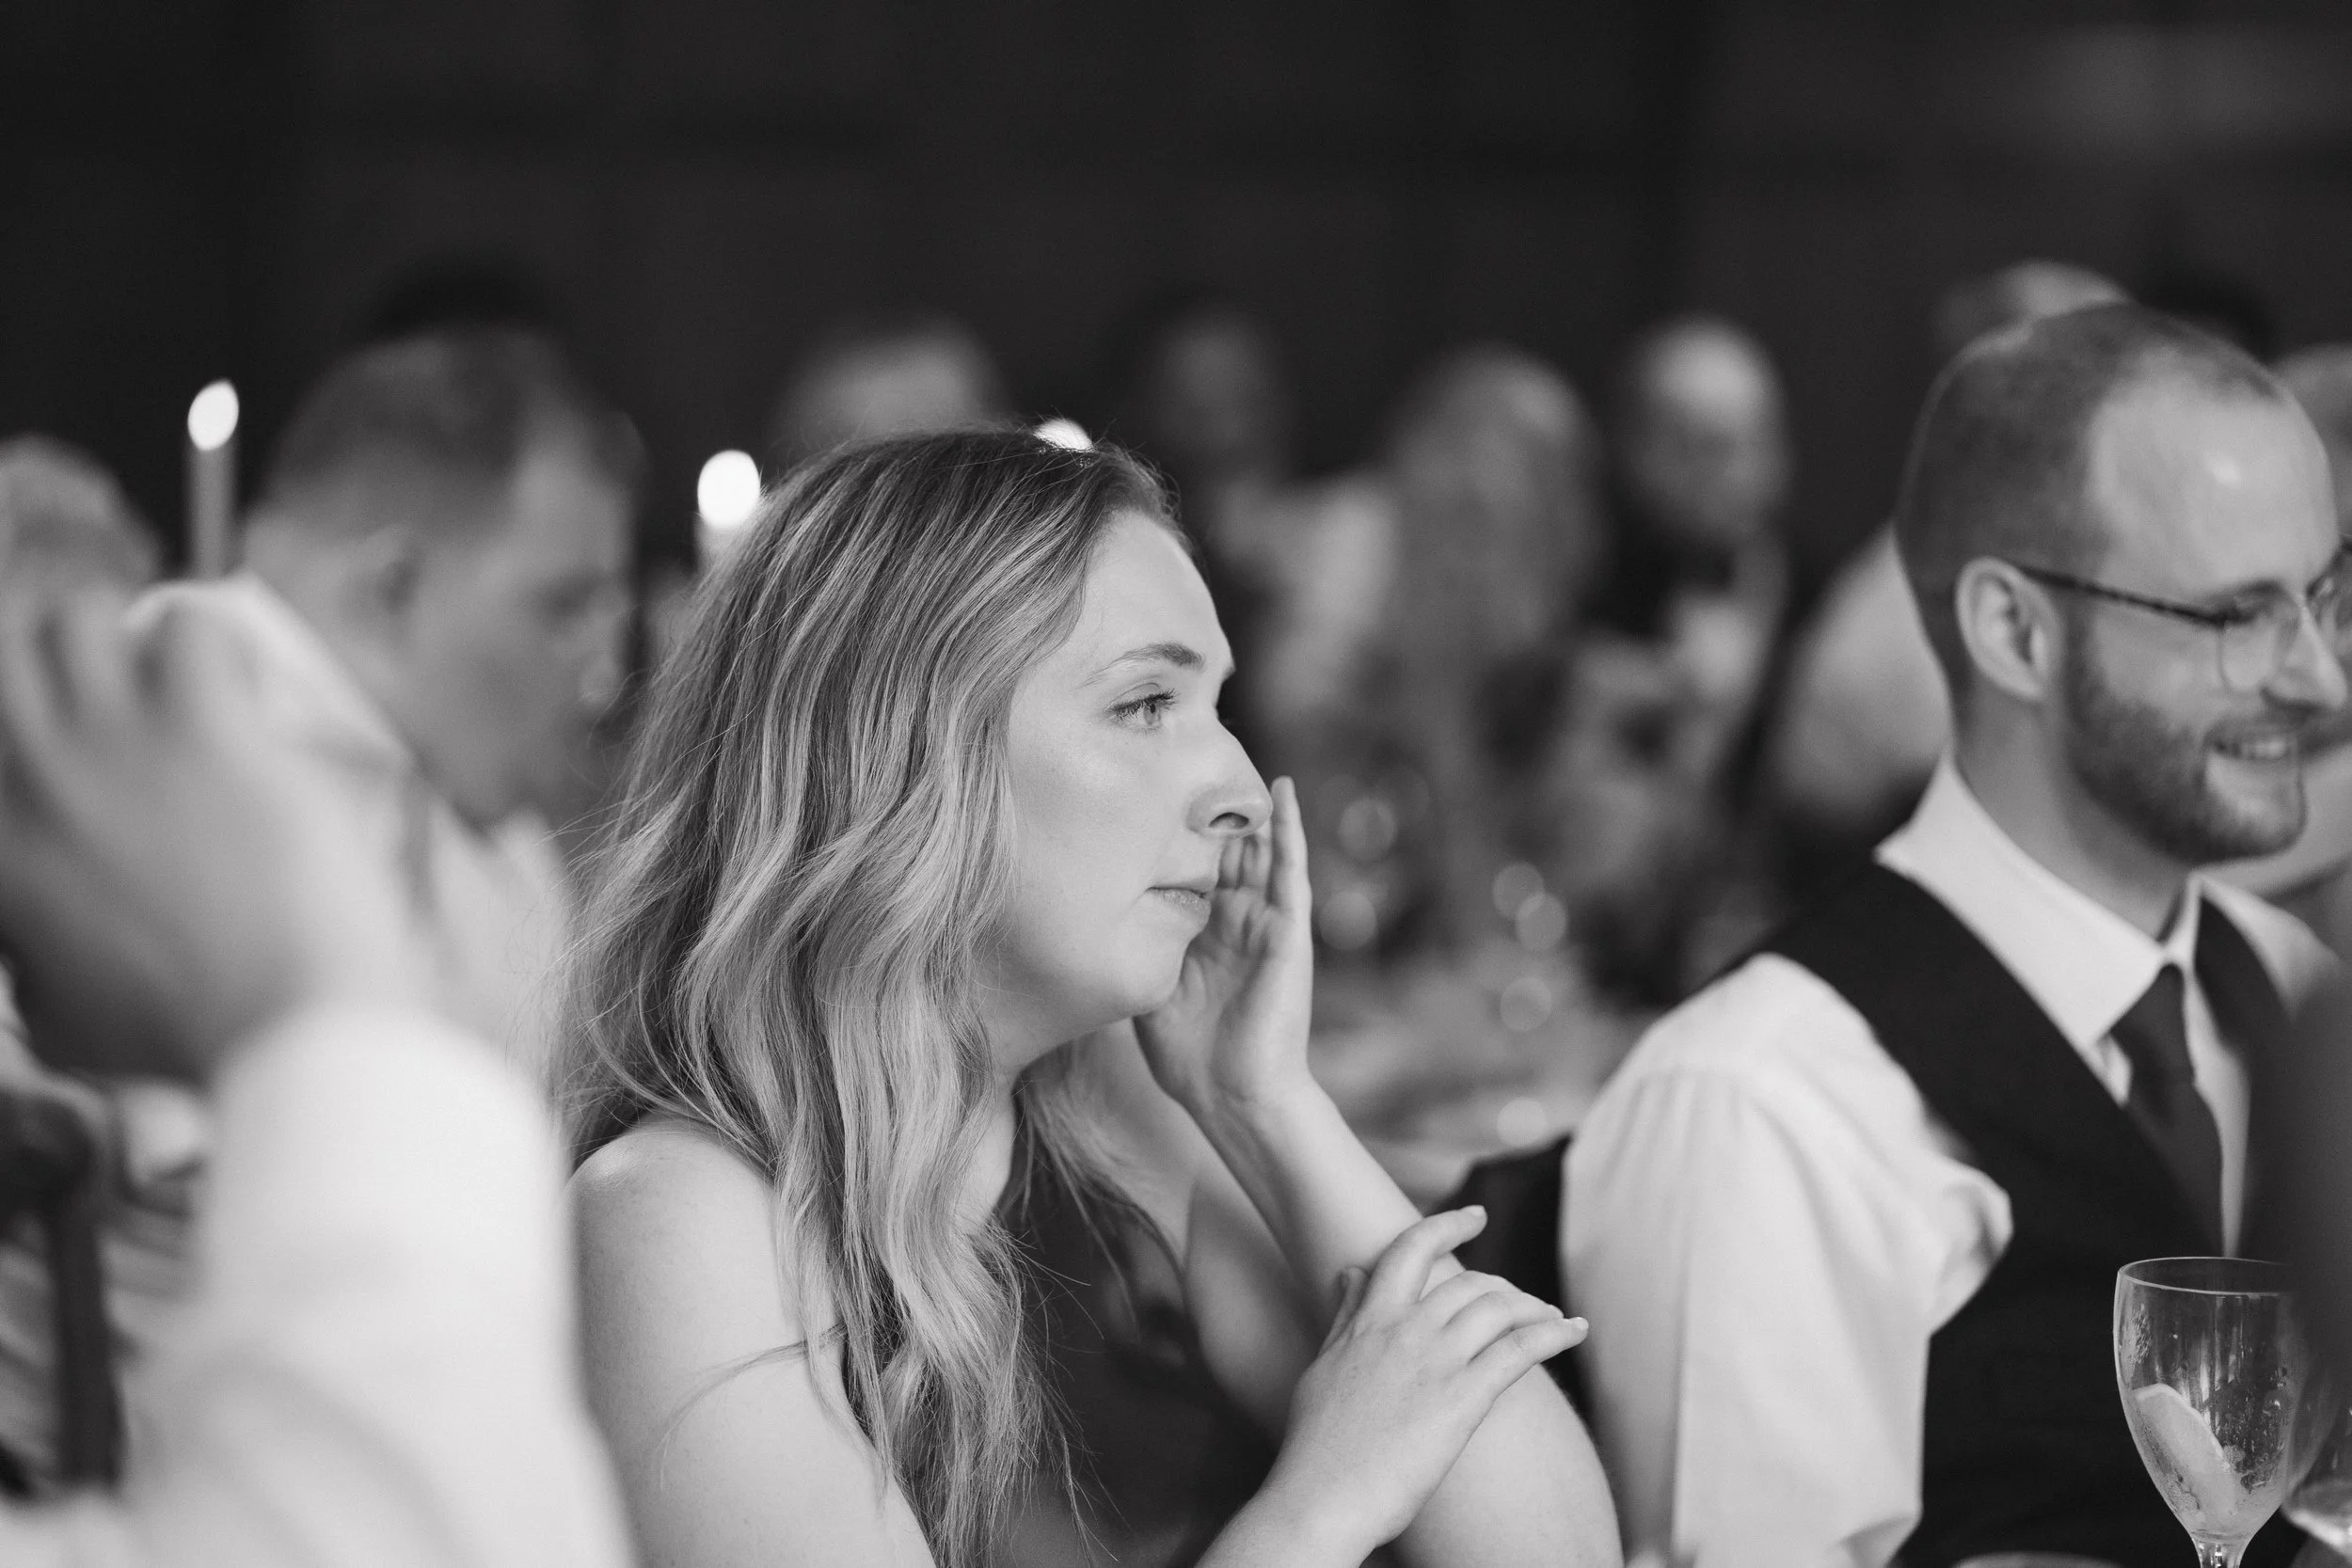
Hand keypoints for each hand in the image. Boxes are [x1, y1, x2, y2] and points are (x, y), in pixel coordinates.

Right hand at [0, 589, 426, 1080]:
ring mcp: (111, 743)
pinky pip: (191, 625)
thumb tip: (31, 941)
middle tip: (129, 698)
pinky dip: (221, 646)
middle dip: (64, 662)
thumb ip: (29, 958)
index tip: (69, 736)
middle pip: (6, 650)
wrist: (284, 1027)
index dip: (26, 724)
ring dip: (133, 644)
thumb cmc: (190, 1037)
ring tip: (187, 692)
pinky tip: (248, 698)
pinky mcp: (204, 726)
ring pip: (79, 618)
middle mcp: (29, 778)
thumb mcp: (59, 1017)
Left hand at [1135, 775, 1314, 1114]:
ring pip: (1256, 848)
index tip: (1146, 781)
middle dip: (1209, 803)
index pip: (1190, 864)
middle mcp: (1234, 920)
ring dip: (1248, 804)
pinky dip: (1290, 831)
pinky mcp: (1287, 933)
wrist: (1233, 1097)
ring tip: (1237, 751)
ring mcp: (1263, 922)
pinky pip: (1291, 872)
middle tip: (1191, 746)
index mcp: (1201, 932)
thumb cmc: (1190, 1057)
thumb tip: (1087, 922)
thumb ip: (1134, 951)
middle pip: (1223, 846)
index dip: (1173, 825)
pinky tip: (1284, 792)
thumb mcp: (1148, 989)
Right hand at [1256, 1207, 1587, 1558]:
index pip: (1410, 1248)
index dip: (1448, 1225)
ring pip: (1499, 1307)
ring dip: (1535, 1307)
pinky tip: (1574, 1331)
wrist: (1320, 1498)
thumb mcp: (1323, 1366)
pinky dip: (1554, 1333)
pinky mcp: (1462, 1400)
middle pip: (1469, 1282)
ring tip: (1553, 1319)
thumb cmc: (1318, 1444)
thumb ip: (1344, 1317)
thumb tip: (1350, 1273)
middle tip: (1521, 1303)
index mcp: (1369, 1321)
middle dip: (1504, 1286)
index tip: (1475, 1215)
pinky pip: (1520, 1350)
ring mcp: (1435, 1363)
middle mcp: (1404, 1331)